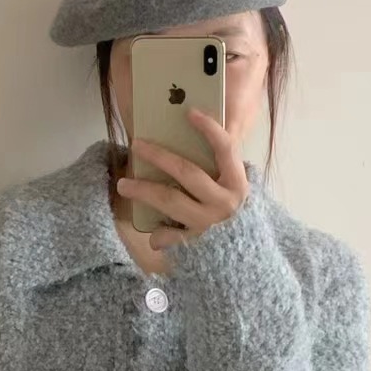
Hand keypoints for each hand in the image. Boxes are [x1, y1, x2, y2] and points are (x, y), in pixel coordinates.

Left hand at [115, 108, 250, 250]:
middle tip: (136, 145)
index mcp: (237, 182)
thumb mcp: (233, 189)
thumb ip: (219, 168)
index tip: (189, 112)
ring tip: (123, 184)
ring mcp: (210, 223)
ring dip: (144, 191)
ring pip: (170, 201)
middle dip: (159, 156)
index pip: (225, 149)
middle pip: (187, 172)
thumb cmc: (235, 214)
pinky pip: (170, 236)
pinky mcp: (197, 243)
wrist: (247, 257)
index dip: (209, 129)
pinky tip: (151, 233)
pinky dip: (159, 235)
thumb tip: (190, 137)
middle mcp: (225, 202)